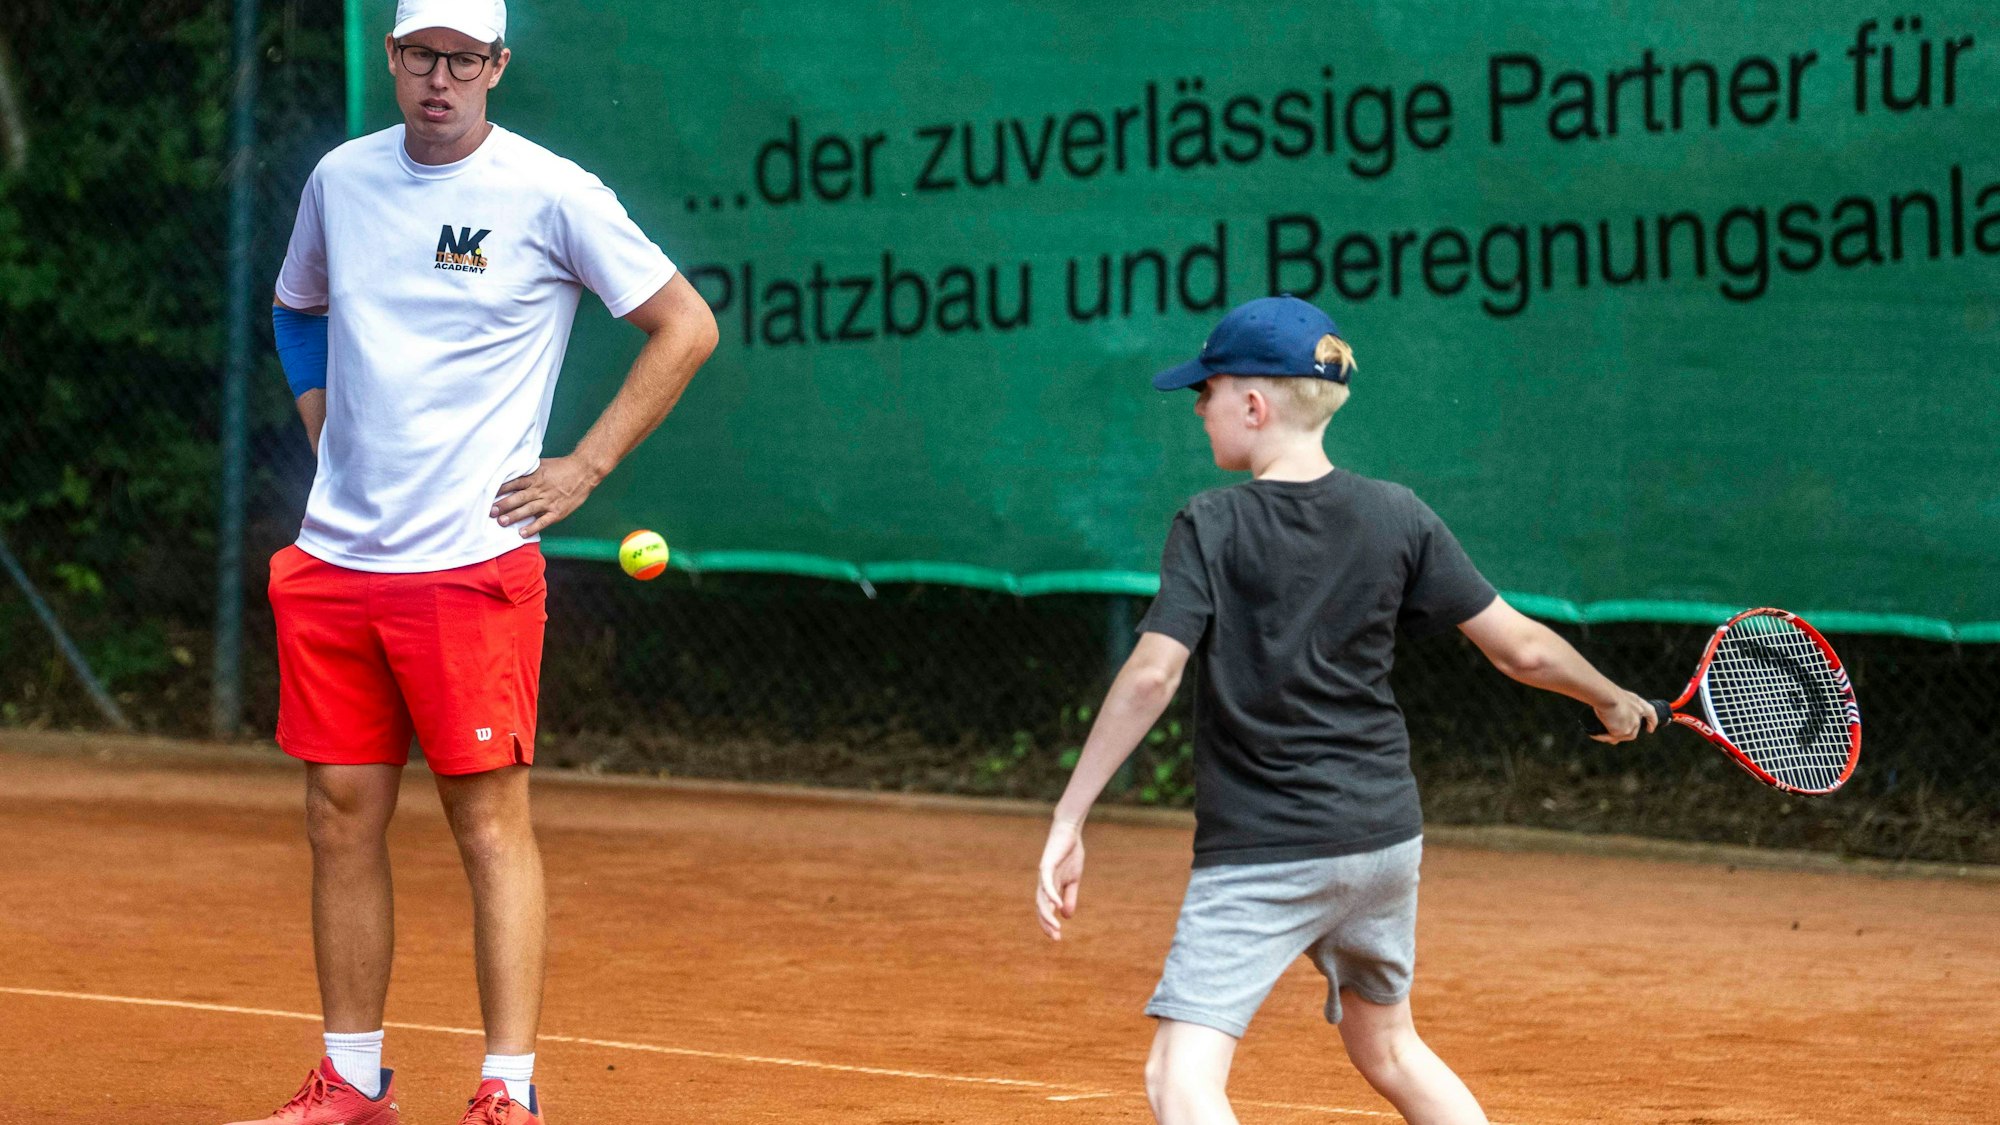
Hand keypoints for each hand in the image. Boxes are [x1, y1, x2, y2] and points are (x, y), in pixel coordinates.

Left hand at [492, 456, 599, 536]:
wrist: (585, 471)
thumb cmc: (562, 467)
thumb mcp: (542, 464)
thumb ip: (528, 471)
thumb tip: (511, 473)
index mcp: (535, 477)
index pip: (513, 483)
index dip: (500, 489)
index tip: (487, 494)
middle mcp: (539, 489)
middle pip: (518, 498)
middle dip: (503, 505)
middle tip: (490, 512)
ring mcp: (549, 501)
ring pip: (528, 510)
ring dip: (513, 516)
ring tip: (501, 522)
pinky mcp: (557, 511)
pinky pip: (543, 521)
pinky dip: (532, 527)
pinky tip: (521, 533)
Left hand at [1035, 818, 1084, 940]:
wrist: (1069, 832)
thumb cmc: (1070, 854)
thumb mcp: (1074, 880)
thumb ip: (1070, 896)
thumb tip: (1066, 916)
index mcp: (1050, 887)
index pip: (1046, 909)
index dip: (1049, 923)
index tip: (1057, 938)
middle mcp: (1043, 883)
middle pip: (1041, 907)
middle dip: (1047, 923)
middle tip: (1055, 937)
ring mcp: (1043, 875)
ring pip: (1042, 899)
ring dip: (1047, 914)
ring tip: (1055, 927)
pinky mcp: (1046, 865)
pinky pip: (1046, 883)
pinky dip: (1051, 894)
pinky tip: (1056, 904)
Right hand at [1590, 690, 1659, 743]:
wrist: (1606, 696)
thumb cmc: (1605, 692)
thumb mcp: (1614, 697)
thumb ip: (1614, 705)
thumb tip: (1606, 714)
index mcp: (1637, 702)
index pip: (1650, 713)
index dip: (1652, 721)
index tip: (1651, 729)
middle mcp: (1638, 713)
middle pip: (1635, 729)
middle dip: (1625, 733)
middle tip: (1613, 736)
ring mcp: (1633, 723)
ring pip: (1624, 735)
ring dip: (1612, 736)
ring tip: (1598, 733)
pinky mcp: (1624, 731)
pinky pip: (1613, 738)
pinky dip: (1604, 737)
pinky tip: (1596, 734)